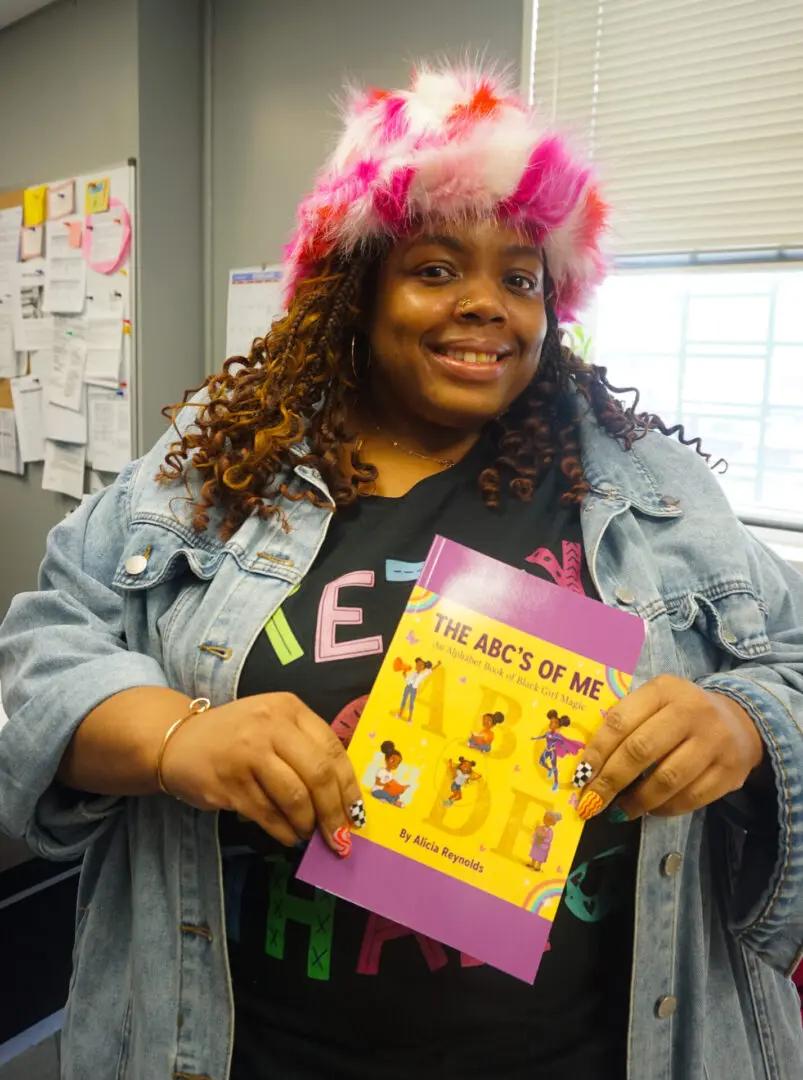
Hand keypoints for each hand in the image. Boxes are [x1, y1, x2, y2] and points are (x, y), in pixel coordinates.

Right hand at [160, 693, 361, 853]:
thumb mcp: (272, 724)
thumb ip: (304, 748)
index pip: (332, 749)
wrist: (177, 740)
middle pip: (318, 775)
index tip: (356, 813)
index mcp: (288, 708)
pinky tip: (287, 836)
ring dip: (307, 824)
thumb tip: (340, 797)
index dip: (348, 786)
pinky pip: (267, 815)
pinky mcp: (228, 783)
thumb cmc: (235, 735)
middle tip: (340, 837)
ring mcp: (247, 754)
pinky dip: (283, 831)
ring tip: (308, 834)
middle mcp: (269, 726)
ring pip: (294, 798)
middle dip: (333, 812)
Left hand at [576, 675, 765, 820]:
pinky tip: (650, 810)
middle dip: (611, 781)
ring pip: (667, 779)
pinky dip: (665, 808)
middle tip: (592, 802)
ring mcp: (714, 742)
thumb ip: (625, 722)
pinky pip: (690, 798)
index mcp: (663, 689)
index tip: (581, 776)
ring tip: (618, 811)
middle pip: (641, 751)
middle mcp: (691, 711)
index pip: (620, 721)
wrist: (739, 722)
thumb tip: (588, 764)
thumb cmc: (679, 713)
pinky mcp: (729, 771)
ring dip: (637, 801)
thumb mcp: (654, 702)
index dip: (597, 752)